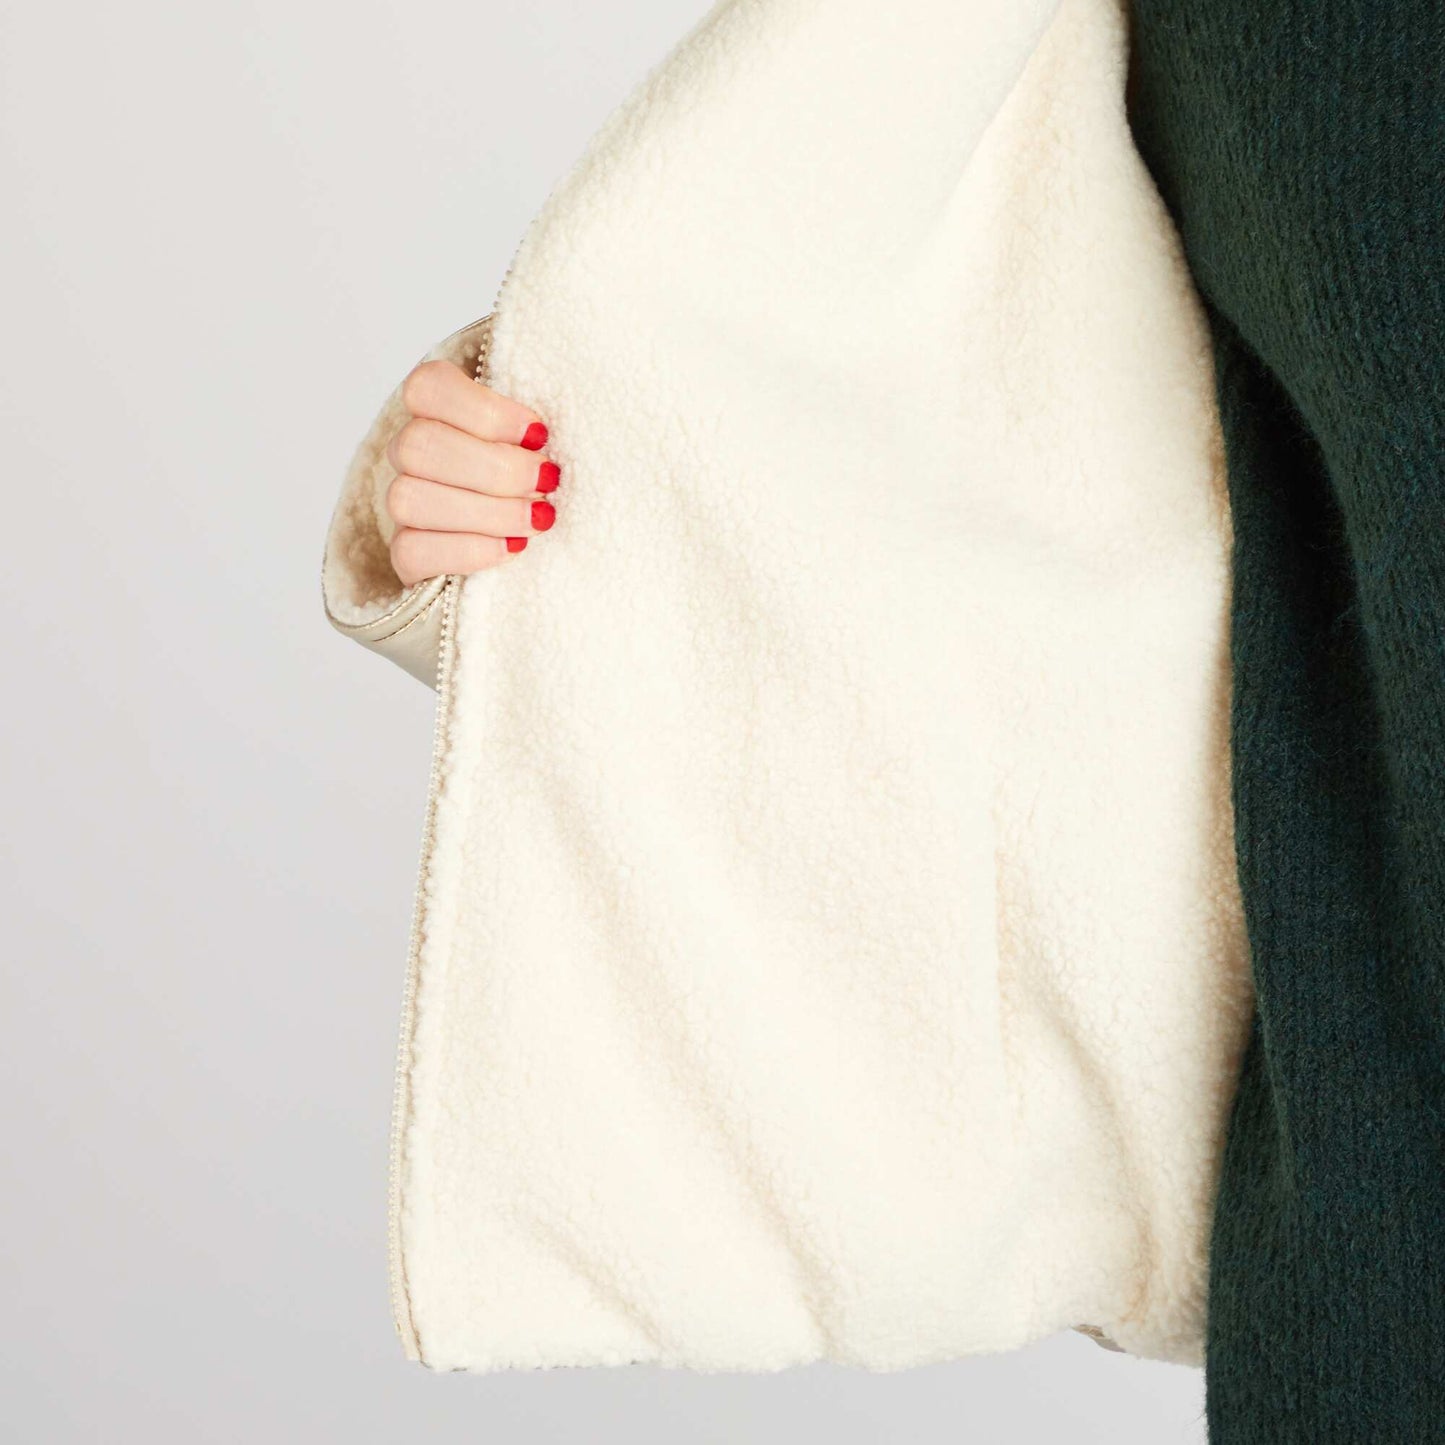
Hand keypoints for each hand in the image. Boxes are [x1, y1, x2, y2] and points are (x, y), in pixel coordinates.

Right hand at [383, 360, 558, 584]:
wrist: (533, 543)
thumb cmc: (541, 475)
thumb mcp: (544, 440)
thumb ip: (536, 427)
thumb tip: (546, 434)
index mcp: (438, 408)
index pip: (428, 387)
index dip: (482, 410)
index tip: (538, 435)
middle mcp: (411, 452)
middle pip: (418, 444)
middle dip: (494, 469)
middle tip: (547, 483)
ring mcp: (403, 502)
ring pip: (408, 499)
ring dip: (485, 512)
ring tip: (538, 519)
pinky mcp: (405, 553)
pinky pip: (410, 551)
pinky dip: (467, 551)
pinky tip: (512, 547)